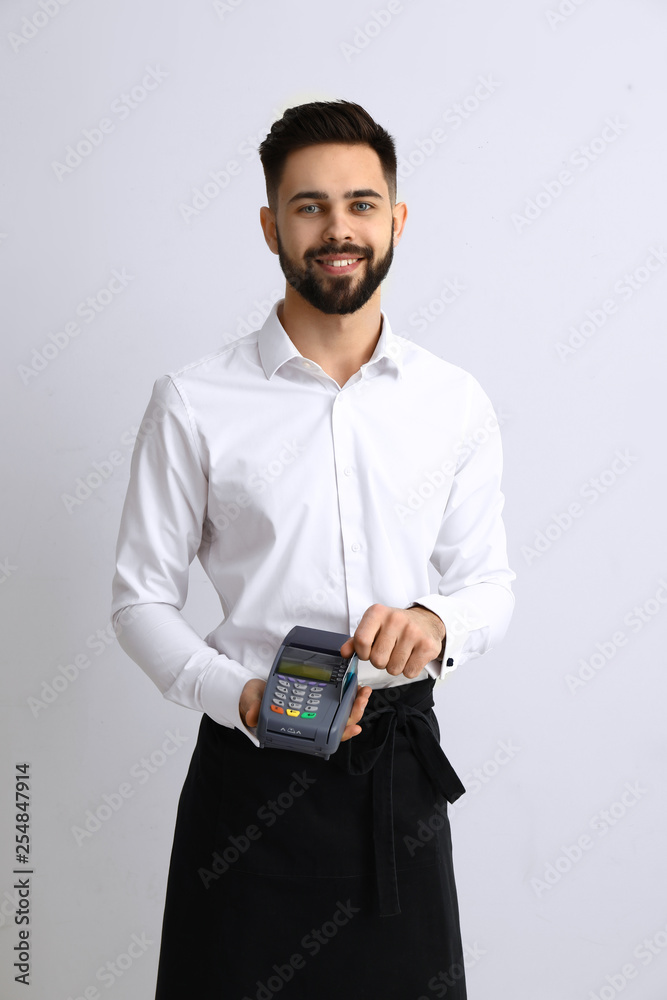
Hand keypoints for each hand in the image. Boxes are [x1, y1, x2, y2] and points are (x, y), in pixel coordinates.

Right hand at [239, 678, 371, 740]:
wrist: (254, 692)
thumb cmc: (255, 701)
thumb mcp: (251, 702)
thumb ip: (252, 709)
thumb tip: (251, 717)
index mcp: (298, 729)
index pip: (323, 737)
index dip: (340, 734)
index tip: (353, 727)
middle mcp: (309, 723)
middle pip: (338, 724)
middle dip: (353, 713)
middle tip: (362, 699)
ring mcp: (315, 711)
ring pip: (341, 713)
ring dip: (355, 703)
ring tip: (364, 691)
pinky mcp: (317, 698)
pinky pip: (336, 700)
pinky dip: (348, 694)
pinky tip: (356, 686)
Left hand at [340, 604, 444, 678]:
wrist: (426, 621)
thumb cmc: (396, 626)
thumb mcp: (374, 626)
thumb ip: (356, 640)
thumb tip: (345, 653)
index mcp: (378, 612)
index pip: (361, 640)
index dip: (362, 652)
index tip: (368, 651)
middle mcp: (396, 619)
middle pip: (377, 659)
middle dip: (380, 662)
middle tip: (388, 651)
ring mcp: (413, 632)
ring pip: (393, 669)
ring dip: (394, 666)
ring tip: (400, 652)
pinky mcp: (427, 646)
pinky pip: (409, 672)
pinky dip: (408, 669)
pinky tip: (411, 656)